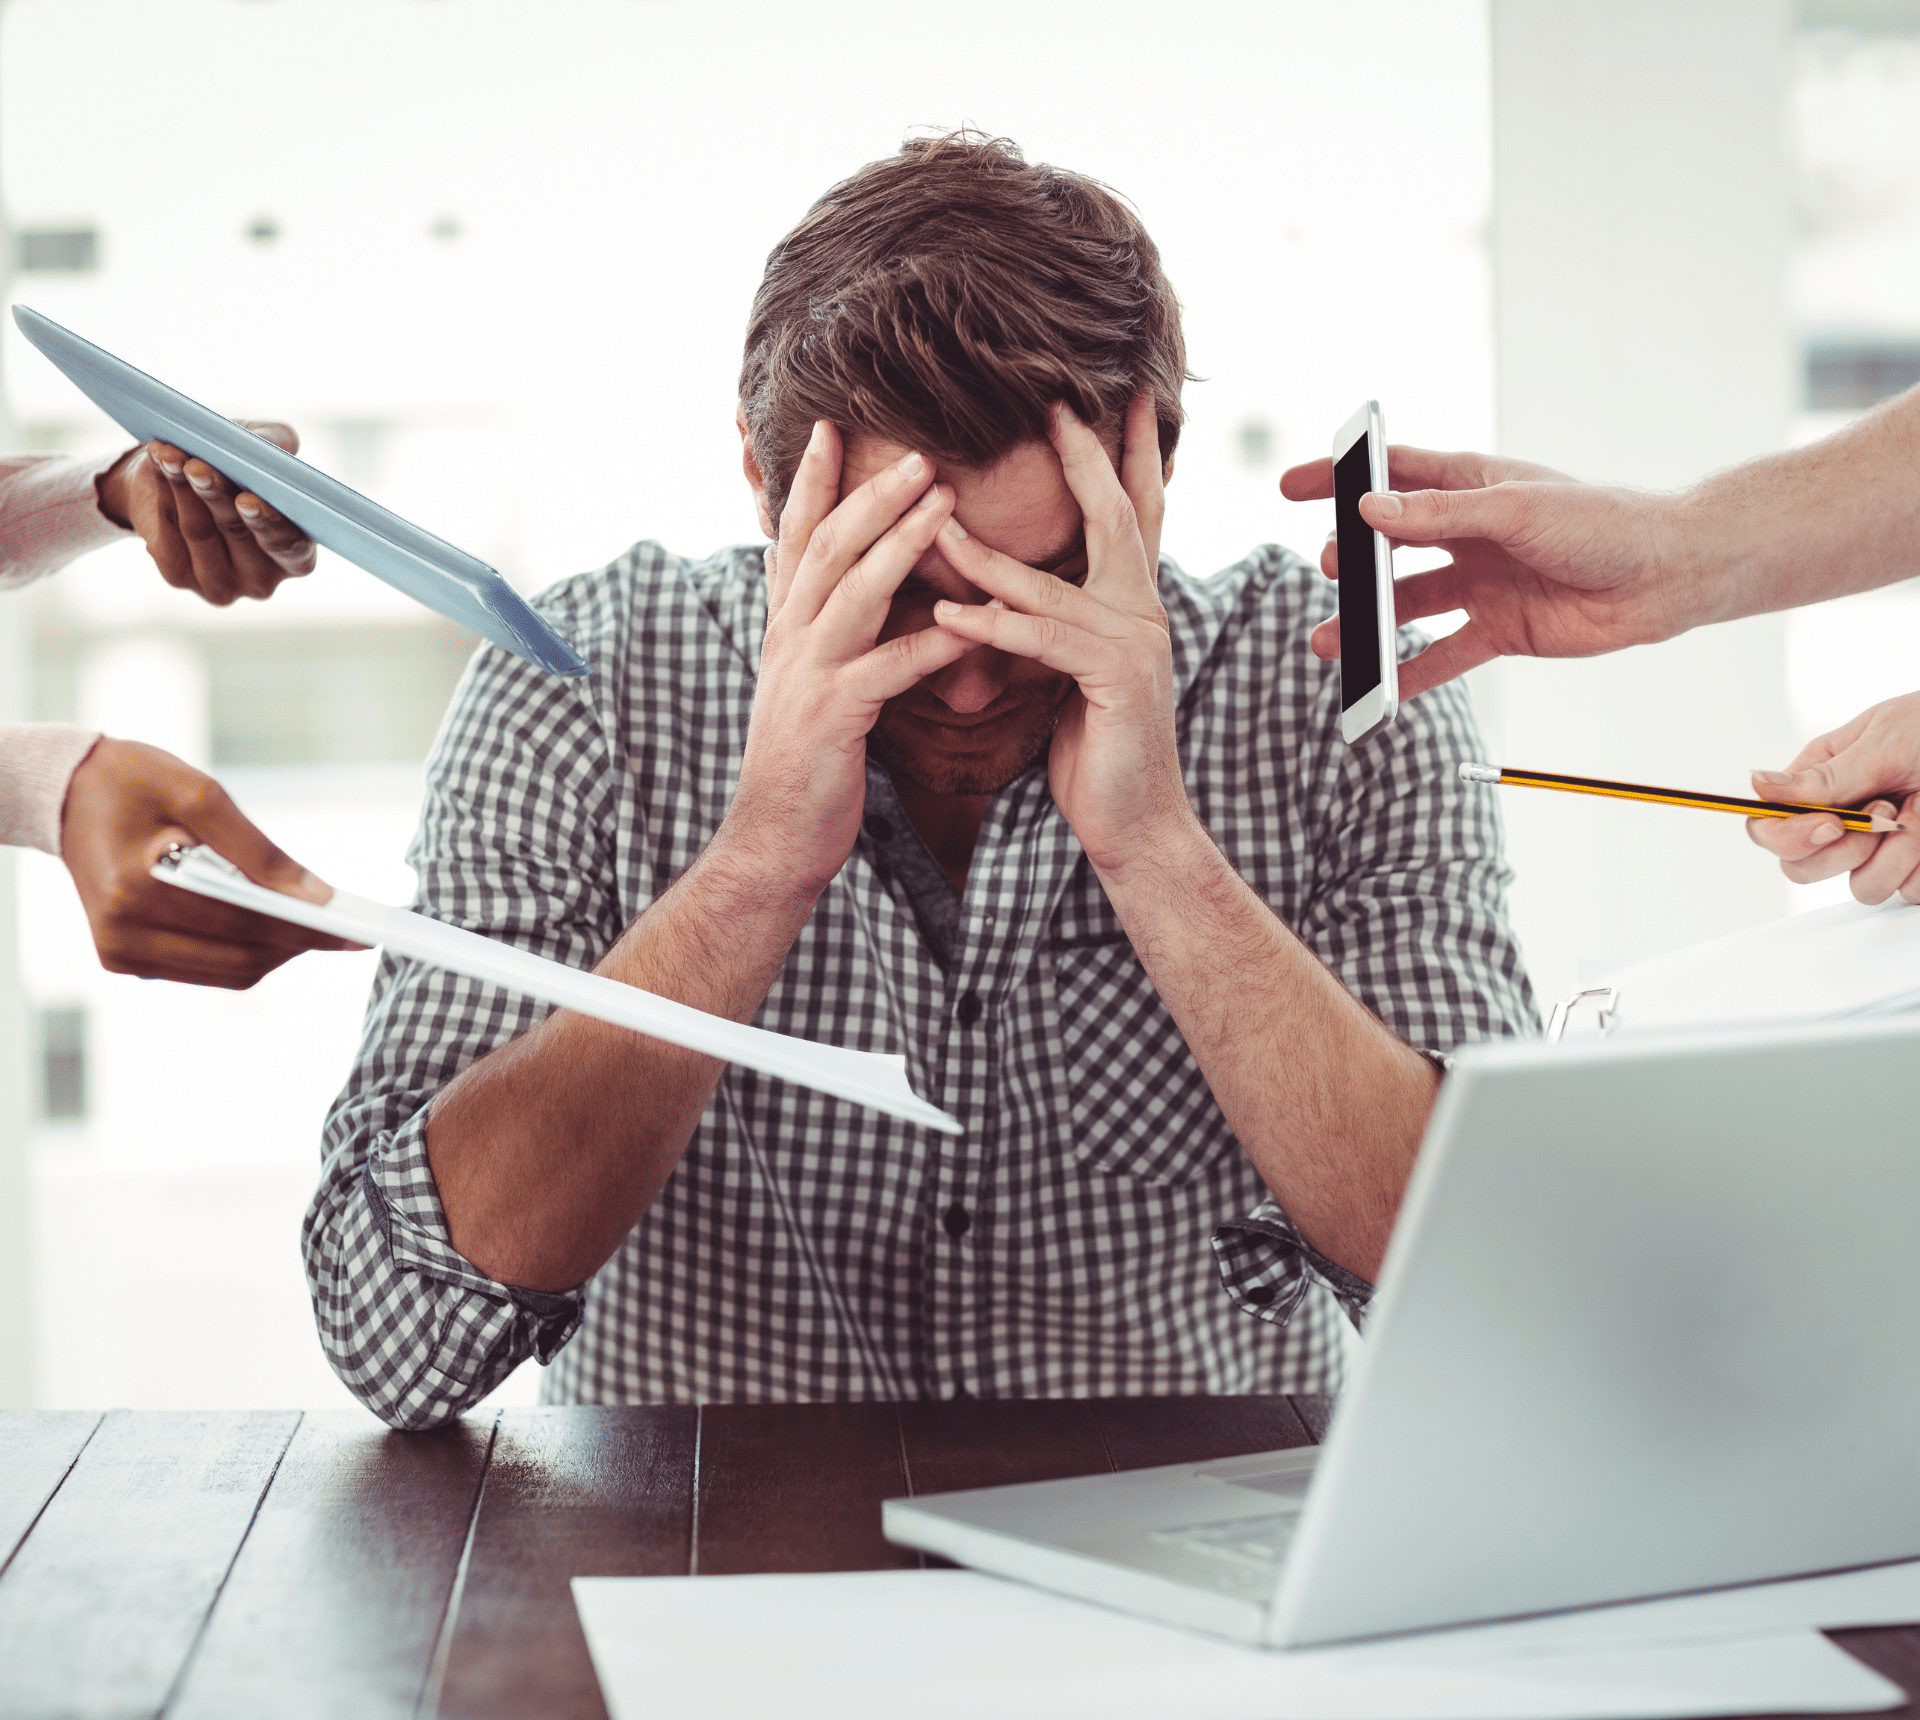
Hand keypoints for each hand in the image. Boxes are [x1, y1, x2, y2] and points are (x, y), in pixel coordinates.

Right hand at [60, 738, 359, 986]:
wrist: (68, 794)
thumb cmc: (134, 781)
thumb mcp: (200, 794)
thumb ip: (259, 851)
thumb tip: (318, 897)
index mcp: (136, 891)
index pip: (243, 923)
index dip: (307, 929)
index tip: (359, 930)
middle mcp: (123, 935)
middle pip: (242, 959)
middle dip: (300, 943)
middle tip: (347, 927)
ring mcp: (122, 954)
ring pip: (230, 973)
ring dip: (278, 951)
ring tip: (314, 922)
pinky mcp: (126, 960)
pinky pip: (207, 970)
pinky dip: (246, 951)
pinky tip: (270, 923)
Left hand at [96, 422, 316, 604]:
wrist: (177, 484)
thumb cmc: (232, 467)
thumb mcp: (259, 447)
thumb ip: (277, 443)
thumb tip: (273, 446)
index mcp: (296, 555)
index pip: (291, 547)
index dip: (271, 524)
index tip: (248, 499)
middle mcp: (263, 578)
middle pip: (238, 534)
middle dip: (216, 495)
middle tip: (197, 467)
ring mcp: (221, 584)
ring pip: (199, 531)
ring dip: (182, 486)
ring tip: (170, 453)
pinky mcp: (180, 577)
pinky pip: (169, 532)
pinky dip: (163, 491)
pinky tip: (160, 464)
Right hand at [726, 422, 977, 889]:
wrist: (773, 839)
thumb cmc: (805, 764)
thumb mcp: (808, 685)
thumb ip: (823, 635)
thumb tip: (845, 594)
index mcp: (785, 628)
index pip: (796, 538)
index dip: (812, 483)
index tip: (832, 428)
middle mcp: (789, 640)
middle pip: (828, 547)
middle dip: (870, 493)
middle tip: (918, 449)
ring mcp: (808, 675)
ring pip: (854, 591)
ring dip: (900, 542)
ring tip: (945, 501)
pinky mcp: (834, 717)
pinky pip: (890, 668)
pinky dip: (934, 641)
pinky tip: (975, 623)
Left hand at [927, 394, 1187, 873]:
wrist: (1134, 826)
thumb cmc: (1097, 753)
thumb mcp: (1071, 674)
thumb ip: (1054, 625)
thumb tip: (1012, 590)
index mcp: (1133, 605)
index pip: (1132, 513)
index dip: (1124, 454)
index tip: (1114, 398)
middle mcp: (1144, 612)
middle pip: (1116, 516)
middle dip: (1086, 457)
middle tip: (1056, 402)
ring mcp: (1136, 643)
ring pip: (1052, 582)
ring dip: (986, 553)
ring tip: (934, 522)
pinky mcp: (1115, 680)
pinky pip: (1042, 639)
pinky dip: (992, 624)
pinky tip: (947, 613)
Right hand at [1279, 445, 1687, 699]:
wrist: (1665, 577)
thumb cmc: (1603, 523)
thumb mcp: (1514, 510)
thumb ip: (1439, 514)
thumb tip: (1369, 510)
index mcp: (1472, 486)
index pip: (1391, 476)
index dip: (1340, 479)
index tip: (1291, 486)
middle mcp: (1470, 534)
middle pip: (1390, 546)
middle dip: (1351, 561)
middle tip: (1330, 571)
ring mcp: (1482, 583)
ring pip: (1407, 605)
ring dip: (1367, 624)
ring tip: (1329, 642)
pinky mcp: (1499, 630)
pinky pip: (1443, 655)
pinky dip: (1410, 674)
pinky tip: (1378, 689)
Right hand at [1746, 691, 1919, 903]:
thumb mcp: (1885, 742)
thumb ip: (1824, 776)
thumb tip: (1756, 785)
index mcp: (1822, 780)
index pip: (1769, 826)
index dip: (1789, 836)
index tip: (1831, 825)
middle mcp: (1844, 817)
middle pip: (1802, 867)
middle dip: (1845, 852)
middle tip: (1886, 818)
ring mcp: (1880, 846)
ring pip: (1859, 886)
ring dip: (1897, 858)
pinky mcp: (1914, 866)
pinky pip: (1906, 893)